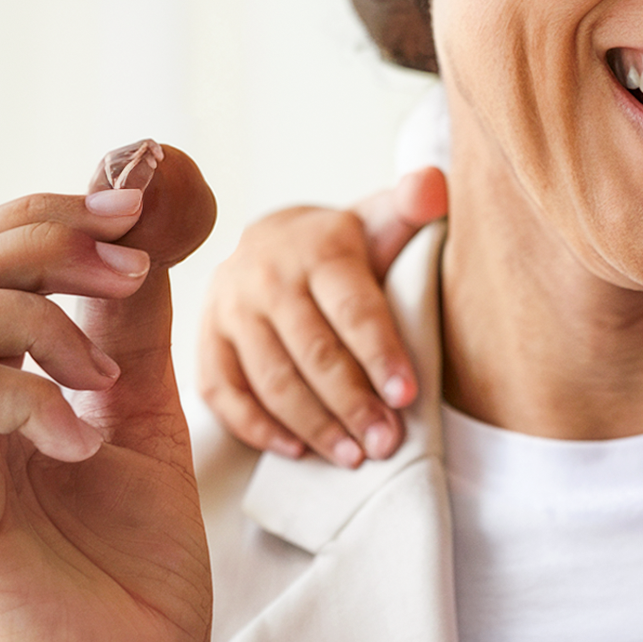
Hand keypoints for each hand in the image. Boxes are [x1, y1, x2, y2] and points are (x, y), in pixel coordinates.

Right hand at [0, 147, 218, 641]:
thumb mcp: (140, 416)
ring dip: (34, 310)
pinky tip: (87, 432)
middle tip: (130, 267)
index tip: (135, 211)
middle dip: (39, 237)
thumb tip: (142, 223)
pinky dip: (31, 390)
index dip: (39, 214)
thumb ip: (127, 326)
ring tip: (106, 370)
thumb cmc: (137, 564)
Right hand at [198, 164, 444, 466]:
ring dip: (313, 425)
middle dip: (352, 403)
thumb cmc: (347, 247)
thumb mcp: (382, 219)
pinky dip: (257, 427)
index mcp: (317, 249)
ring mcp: (230, 310)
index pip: (352, 308)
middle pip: (312, 352)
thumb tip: (434, 185)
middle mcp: (266, 277)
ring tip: (354, 457)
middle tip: (386, 443)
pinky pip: (223, 392)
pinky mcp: (207, 340)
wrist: (278, 242)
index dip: (380, 354)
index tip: (407, 397)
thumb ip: (414, 204)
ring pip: (271, 379)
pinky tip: (296, 452)